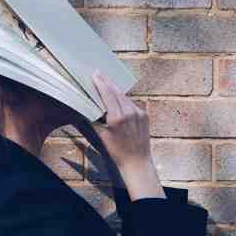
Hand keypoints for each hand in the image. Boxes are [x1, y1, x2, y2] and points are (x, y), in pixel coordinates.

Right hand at [85, 69, 164, 200]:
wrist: (137, 161)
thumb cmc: (118, 151)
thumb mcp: (102, 136)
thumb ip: (96, 120)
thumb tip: (90, 108)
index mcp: (117, 118)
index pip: (108, 94)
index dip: (101, 83)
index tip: (95, 75)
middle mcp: (129, 113)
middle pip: (117, 92)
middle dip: (107, 82)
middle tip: (99, 73)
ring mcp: (139, 113)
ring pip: (124, 97)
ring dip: (115, 90)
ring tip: (107, 83)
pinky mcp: (144, 115)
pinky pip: (132, 104)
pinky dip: (124, 100)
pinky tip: (118, 98)